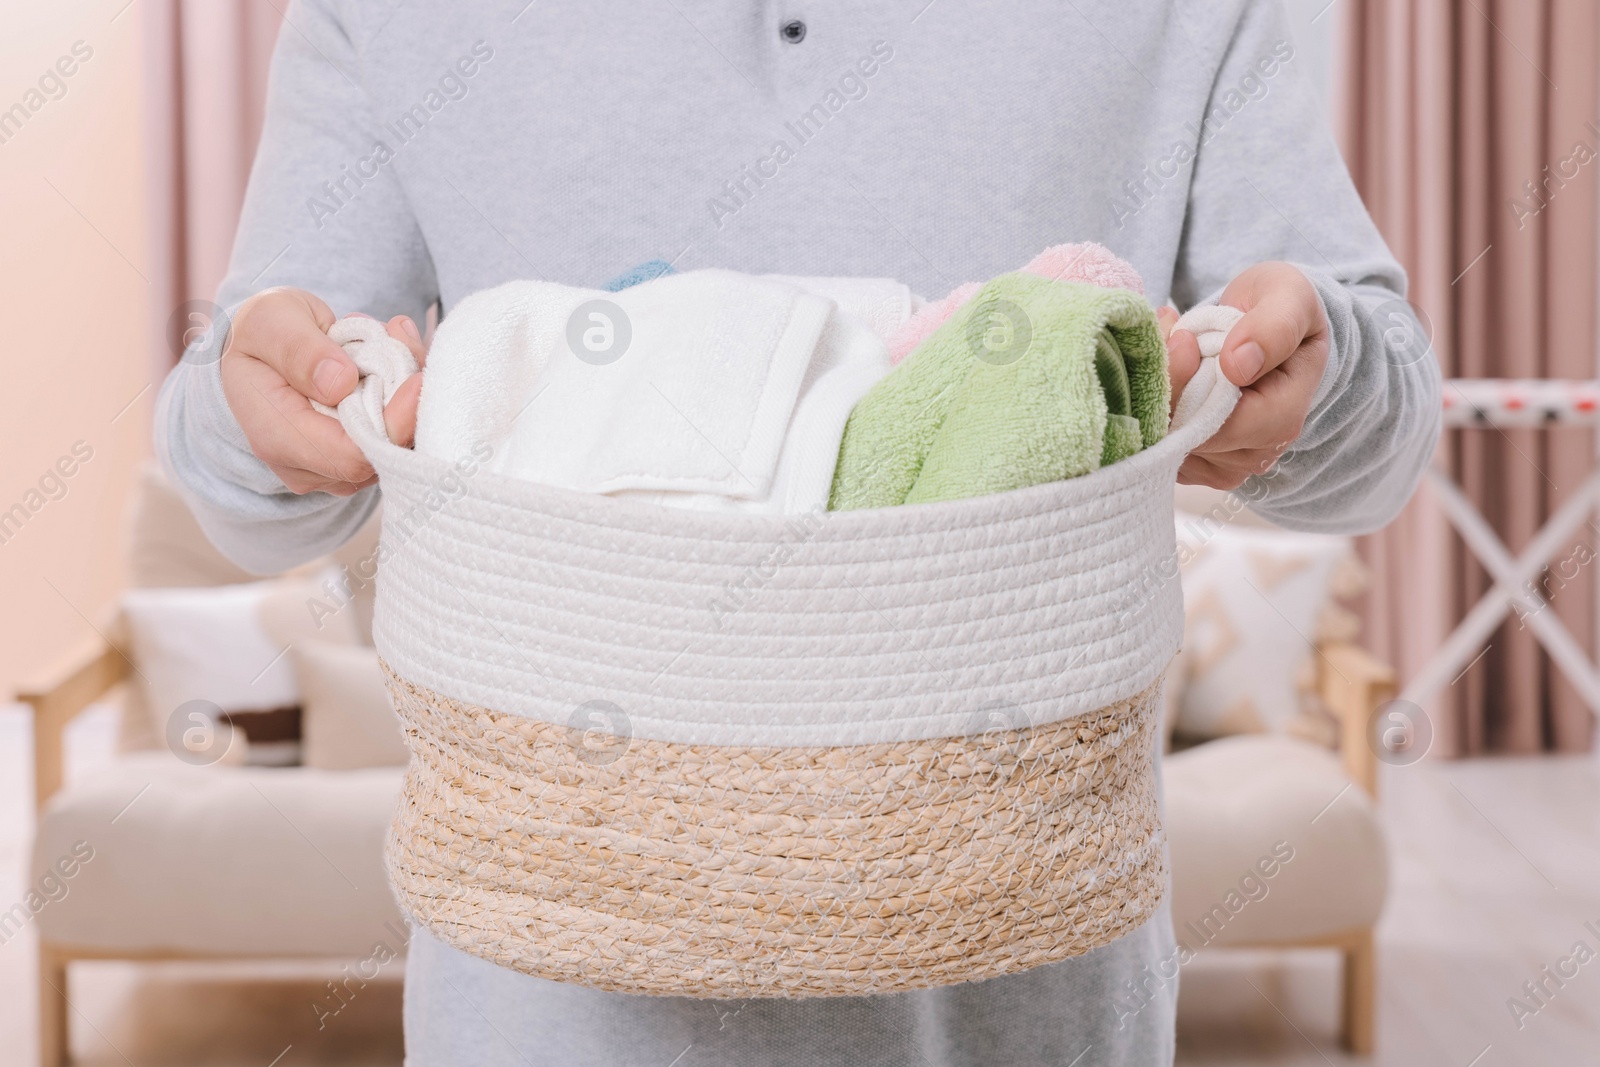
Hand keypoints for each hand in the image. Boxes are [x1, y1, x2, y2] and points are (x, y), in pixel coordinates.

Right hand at [219, 288, 426, 494]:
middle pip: (380, 456)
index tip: (417, 380)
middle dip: (406, 404)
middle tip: (405, 344)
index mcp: (275, 436)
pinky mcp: (356, 460)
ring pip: (395, 448)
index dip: (392, 424)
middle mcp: (305, 466)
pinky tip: (394, 362)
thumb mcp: (270, 320)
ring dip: (407, 399)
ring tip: (392, 344)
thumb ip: (300, 350)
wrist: (262, 348)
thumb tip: (339, 383)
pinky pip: (395, 440)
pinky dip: (404, 403)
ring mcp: (333, 469)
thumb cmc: (264, 331)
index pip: (349, 455)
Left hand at [1158, 262, 1328, 488]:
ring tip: (1172, 349)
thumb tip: (1238, 365)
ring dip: (1155, 392)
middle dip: (1167, 384)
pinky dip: (1150, 406)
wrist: (1263, 326)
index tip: (1182, 338)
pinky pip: (1155, 445)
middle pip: (1186, 437)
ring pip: (1165, 440)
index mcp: (1284, 420)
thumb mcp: (1289, 298)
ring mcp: (1222, 466)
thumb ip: (1274, 327)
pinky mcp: (1193, 463)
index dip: (1188, 384)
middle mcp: (1255, 454)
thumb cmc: (1279, 310)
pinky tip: (1167, 375)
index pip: (1220, 425)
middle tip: (1169, 336)